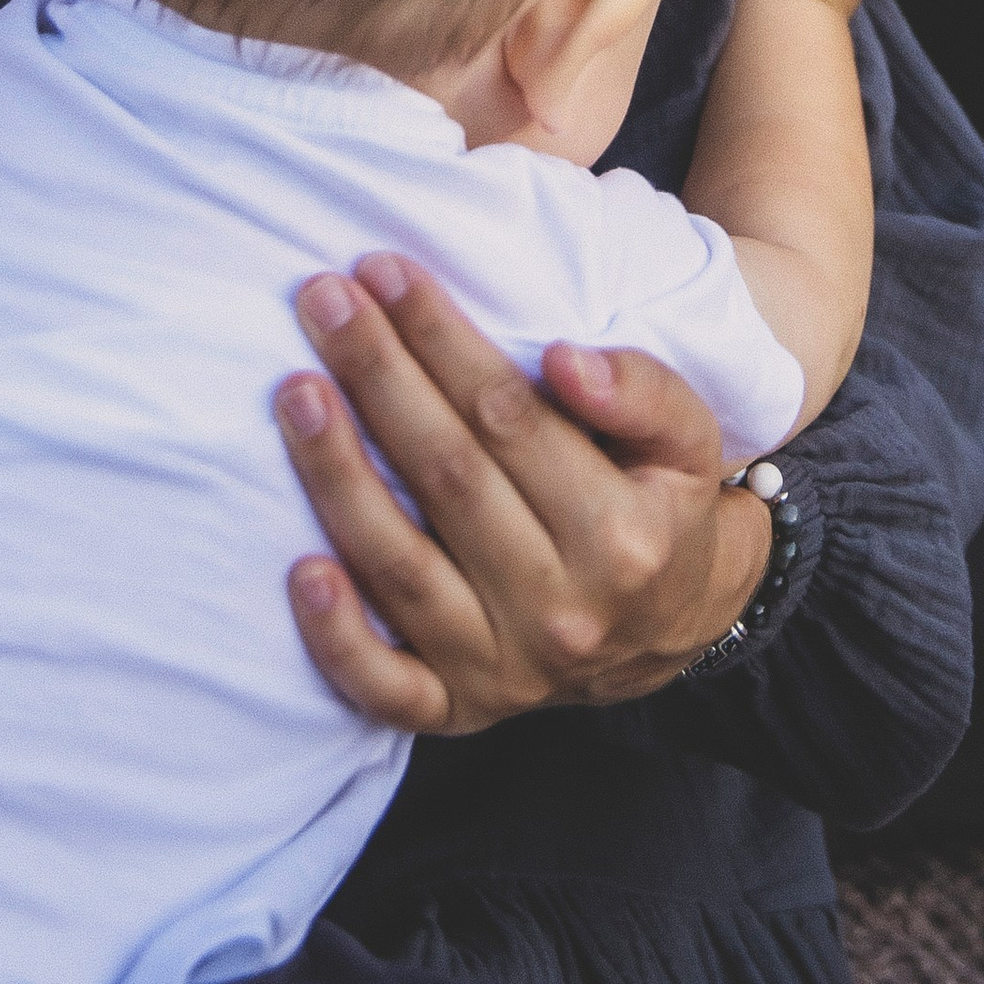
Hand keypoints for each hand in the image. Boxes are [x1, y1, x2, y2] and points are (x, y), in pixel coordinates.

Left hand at [277, 260, 772, 734]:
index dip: (441, 340)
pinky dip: (337, 638)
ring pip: (402, 568)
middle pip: (447, 476)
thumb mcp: (688, 439)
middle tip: (322, 300)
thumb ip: (642, 391)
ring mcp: (505, 669)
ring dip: (337, 475)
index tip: (387, 273)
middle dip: (378, 377)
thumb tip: (563, 361)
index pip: (510, 418)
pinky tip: (298, 568)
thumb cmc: (664, 505)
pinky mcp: (459, 710)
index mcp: (620, 535)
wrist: (673, 626)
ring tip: (295, 392)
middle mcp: (561, 609)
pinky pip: (386, 688)